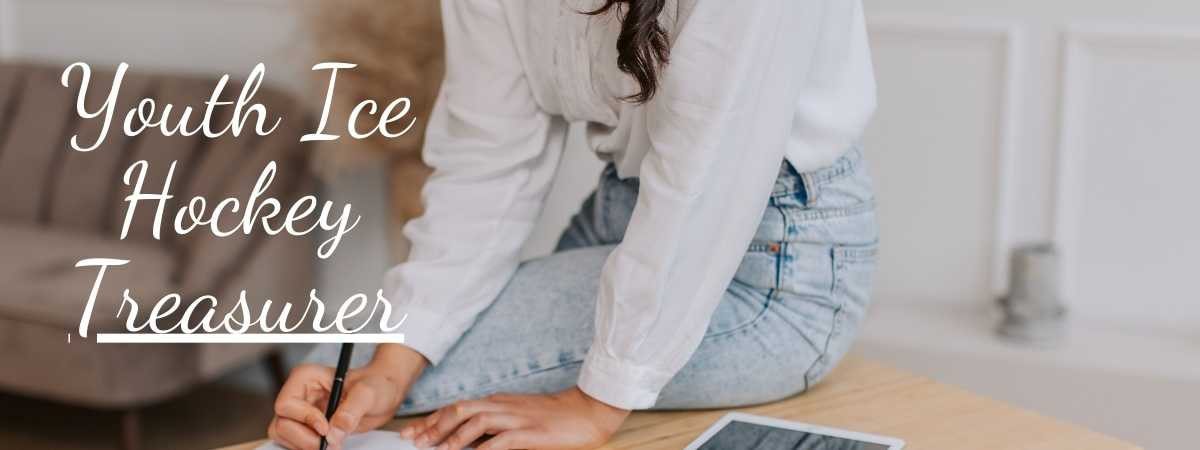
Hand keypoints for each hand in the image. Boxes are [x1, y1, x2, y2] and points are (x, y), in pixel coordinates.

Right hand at [268, 344, 426, 449]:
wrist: (384, 394)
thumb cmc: (376, 384)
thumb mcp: (368, 393)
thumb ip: (352, 410)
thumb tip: (334, 432)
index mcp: (306, 377)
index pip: (287, 403)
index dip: (304, 419)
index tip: (325, 428)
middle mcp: (299, 394)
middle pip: (282, 424)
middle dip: (305, 438)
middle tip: (330, 444)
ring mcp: (300, 412)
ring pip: (282, 435)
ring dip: (304, 446)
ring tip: (332, 444)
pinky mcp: (305, 427)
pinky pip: (292, 443)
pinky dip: (306, 448)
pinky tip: (327, 445)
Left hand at [399, 387, 629, 449]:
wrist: (588, 410)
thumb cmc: (555, 418)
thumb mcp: (520, 419)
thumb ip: (496, 428)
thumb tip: (472, 444)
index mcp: (498, 403)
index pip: (458, 407)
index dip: (432, 420)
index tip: (413, 433)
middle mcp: (502, 406)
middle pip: (459, 409)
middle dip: (434, 426)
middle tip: (416, 442)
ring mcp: (516, 417)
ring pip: (475, 420)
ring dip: (452, 437)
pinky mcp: (530, 432)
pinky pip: (501, 439)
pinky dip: (483, 449)